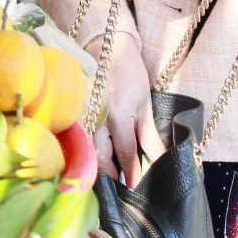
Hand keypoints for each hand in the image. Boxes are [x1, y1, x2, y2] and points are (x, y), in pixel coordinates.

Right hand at [94, 31, 162, 184]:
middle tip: (122, 192)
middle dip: (111, 177)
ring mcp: (83, 116)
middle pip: (101, 158)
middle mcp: (97, 119)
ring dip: (98, 166)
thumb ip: (149, 135)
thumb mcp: (145, 103)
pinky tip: (95, 159)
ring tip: (110, 179)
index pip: (126, 154)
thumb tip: (161, 161)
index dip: (132, 175)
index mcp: (118, 117)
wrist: (106, 46)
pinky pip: (81, 139)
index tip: (137, 191)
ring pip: (88, 150)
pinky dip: (88, 151)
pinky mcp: (75, 113)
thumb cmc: (129, 73)